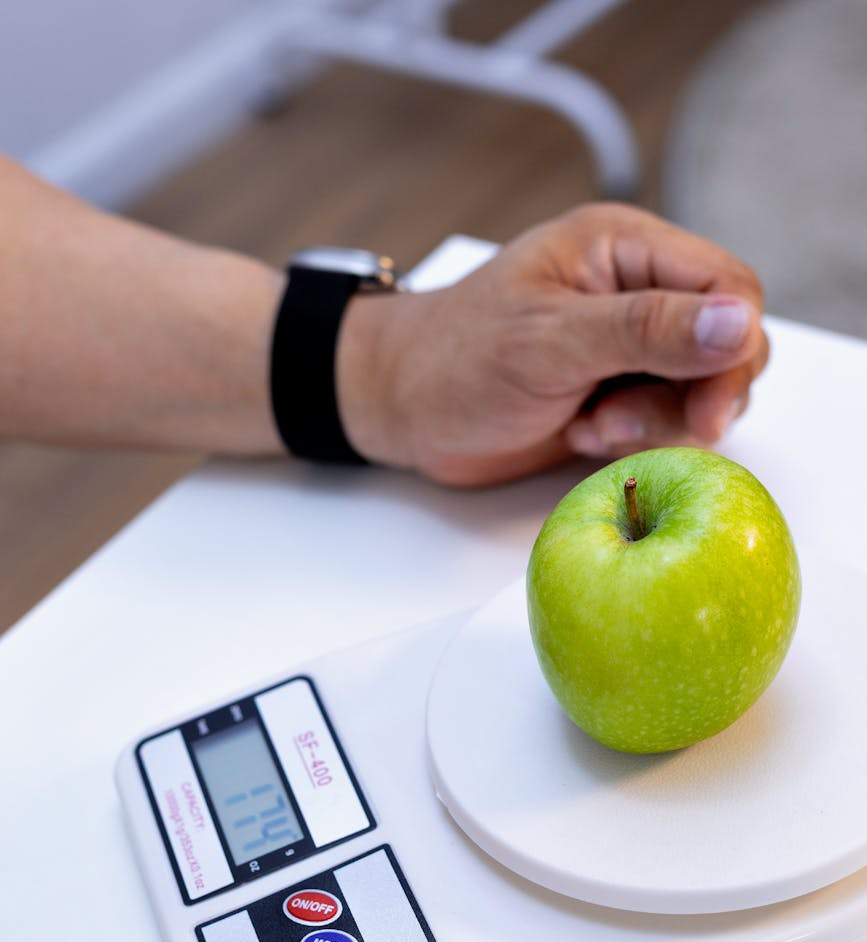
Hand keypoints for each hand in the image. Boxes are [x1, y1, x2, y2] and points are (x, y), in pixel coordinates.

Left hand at [338, 203, 768, 485]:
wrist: (397, 408)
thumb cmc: (454, 361)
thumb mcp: (550, 343)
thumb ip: (647, 331)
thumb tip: (739, 324)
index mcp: (624, 248)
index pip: (730, 287)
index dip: (733, 349)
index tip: (705, 410)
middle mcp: (635, 290)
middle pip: (726, 343)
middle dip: (694, 396)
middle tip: (627, 425)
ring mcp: (626, 345)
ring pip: (699, 389)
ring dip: (657, 423)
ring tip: (591, 427)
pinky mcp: (615, 392)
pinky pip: (664, 420)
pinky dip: (635, 440)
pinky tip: (581, 434)